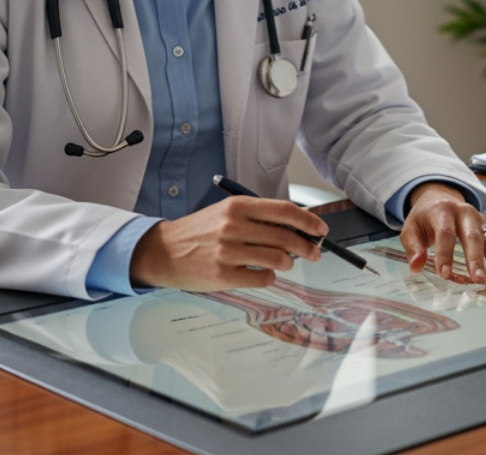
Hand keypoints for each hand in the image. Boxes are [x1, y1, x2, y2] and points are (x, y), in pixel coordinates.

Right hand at [129, 196, 328, 291]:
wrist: (164, 251)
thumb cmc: (199, 232)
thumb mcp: (226, 213)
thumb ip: (257, 218)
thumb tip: (296, 228)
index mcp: (237, 206)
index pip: (284, 210)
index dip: (308, 220)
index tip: (321, 229)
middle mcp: (233, 226)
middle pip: (286, 237)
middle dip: (307, 247)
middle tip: (313, 252)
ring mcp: (228, 252)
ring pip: (278, 259)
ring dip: (288, 263)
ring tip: (284, 263)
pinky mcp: (223, 276)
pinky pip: (262, 279)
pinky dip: (269, 278)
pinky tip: (262, 274)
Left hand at [400, 183, 485, 282]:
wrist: (440, 197)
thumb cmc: (424, 218)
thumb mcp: (410, 228)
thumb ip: (412, 247)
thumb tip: (416, 267)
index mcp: (442, 210)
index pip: (445, 233)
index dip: (445, 253)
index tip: (445, 274)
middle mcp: (464, 212)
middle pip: (472, 235)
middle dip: (476, 259)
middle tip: (478, 279)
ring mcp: (479, 218)